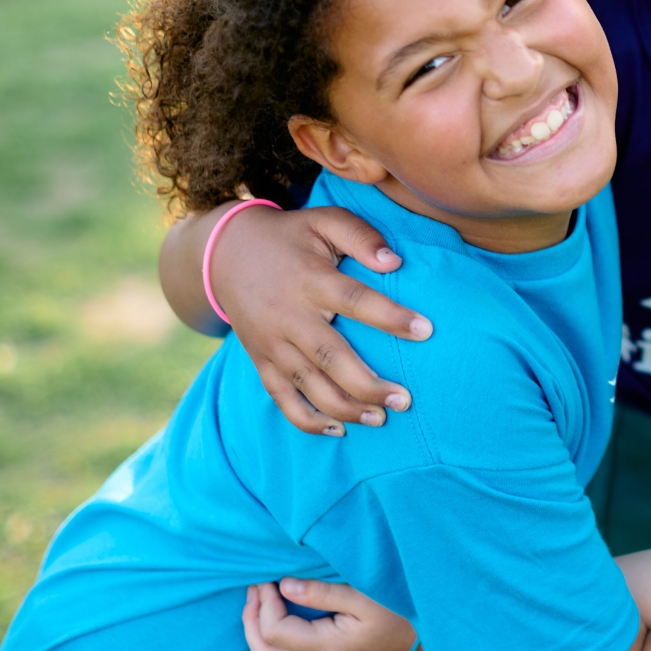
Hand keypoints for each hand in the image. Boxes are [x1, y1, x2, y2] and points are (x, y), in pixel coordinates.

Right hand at [212, 205, 431, 434]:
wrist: (224, 253)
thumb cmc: (290, 236)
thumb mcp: (323, 220)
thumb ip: (360, 235)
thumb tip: (394, 261)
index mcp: (310, 279)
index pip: (356, 300)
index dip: (391, 317)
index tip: (426, 331)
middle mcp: (289, 316)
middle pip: (331, 357)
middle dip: (369, 384)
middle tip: (405, 400)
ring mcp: (272, 343)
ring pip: (309, 385)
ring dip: (345, 408)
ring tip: (381, 418)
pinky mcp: (260, 361)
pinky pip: (281, 398)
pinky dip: (307, 420)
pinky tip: (338, 430)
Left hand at [241, 578, 418, 650]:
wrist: (436, 630)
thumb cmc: (402, 606)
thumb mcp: (364, 591)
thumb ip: (322, 591)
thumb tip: (284, 586)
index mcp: (330, 647)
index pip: (275, 631)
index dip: (263, 603)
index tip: (267, 579)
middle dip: (252, 622)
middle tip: (256, 592)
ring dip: (263, 650)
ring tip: (261, 620)